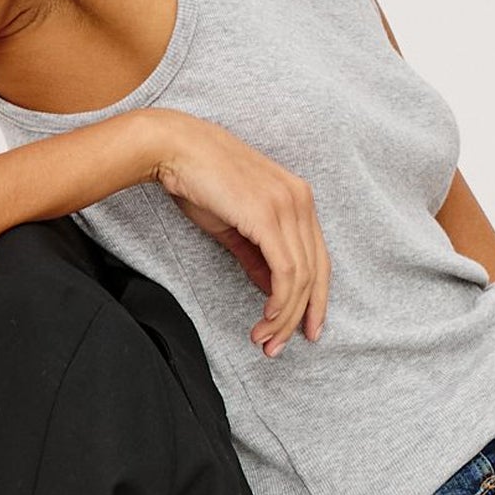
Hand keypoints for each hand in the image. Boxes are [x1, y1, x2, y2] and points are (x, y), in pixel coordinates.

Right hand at [138, 109, 325, 357]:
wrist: (175, 148)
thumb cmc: (200, 181)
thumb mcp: (235, 225)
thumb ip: (256, 257)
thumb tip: (270, 290)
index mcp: (298, 198)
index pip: (319, 258)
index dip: (316, 299)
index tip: (305, 329)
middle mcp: (301, 200)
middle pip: (317, 272)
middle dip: (301, 316)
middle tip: (279, 346)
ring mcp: (288, 206)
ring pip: (302, 278)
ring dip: (284, 317)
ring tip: (264, 340)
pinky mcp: (269, 216)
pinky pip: (286, 271)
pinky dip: (279, 302)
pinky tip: (266, 319)